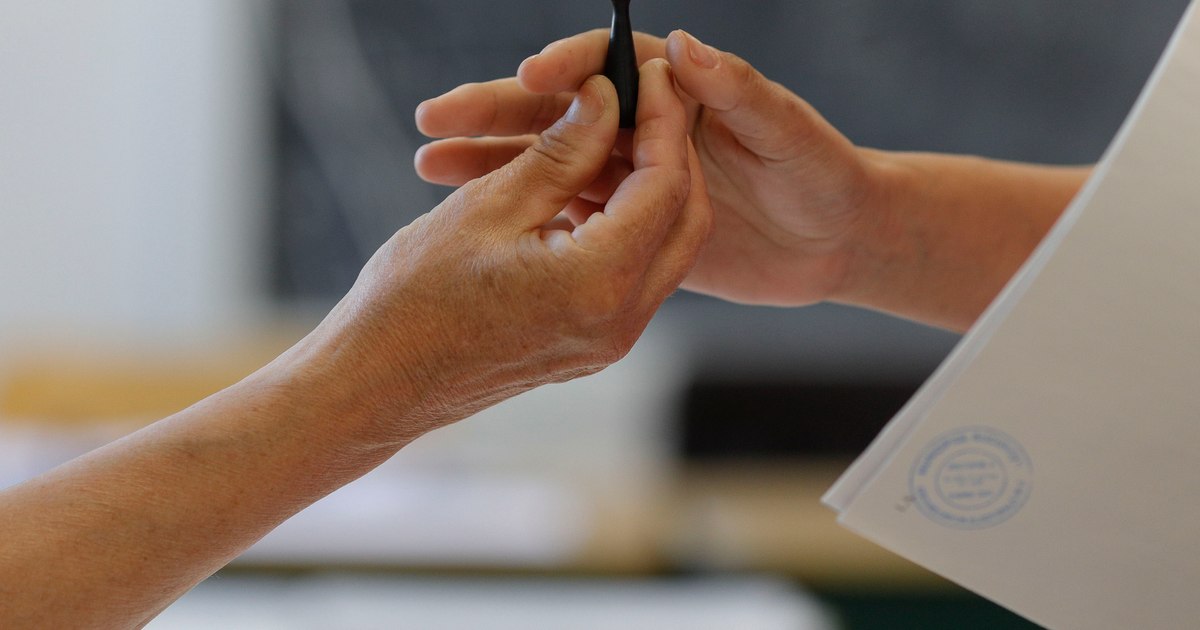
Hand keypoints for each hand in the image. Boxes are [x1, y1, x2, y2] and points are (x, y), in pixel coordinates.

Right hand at [307, 60, 710, 441]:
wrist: (378, 382)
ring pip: (663, 246)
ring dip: (646, 186)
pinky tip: (584, 184)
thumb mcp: (490, 205)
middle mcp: (620, 321)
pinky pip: (632, 272)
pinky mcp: (593, 343)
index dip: (663, 121)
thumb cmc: (414, 299)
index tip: (649, 75)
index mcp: (599, 283)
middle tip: (640, 101)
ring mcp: (610, 340)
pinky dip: (621, 223)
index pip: (666, 185)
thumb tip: (606, 99)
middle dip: (669, 152)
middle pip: (684, 219)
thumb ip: (562, 152)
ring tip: (606, 134)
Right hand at [414, 29, 890, 306]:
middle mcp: (652, 136)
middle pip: (566, 123)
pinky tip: (469, 203)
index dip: (571, 69)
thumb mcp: (788, 132)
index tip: (530, 75)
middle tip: (439, 115)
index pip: (616, 76)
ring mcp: (636, 185)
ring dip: (495, 163)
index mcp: (685, 99)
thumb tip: (685, 48)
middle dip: (501, 116)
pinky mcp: (629, 233)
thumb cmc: (824, 179)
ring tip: (430, 159)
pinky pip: (566, 217)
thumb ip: (737, 92)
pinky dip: (522, 209)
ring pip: (554, 171)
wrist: (835, 248)